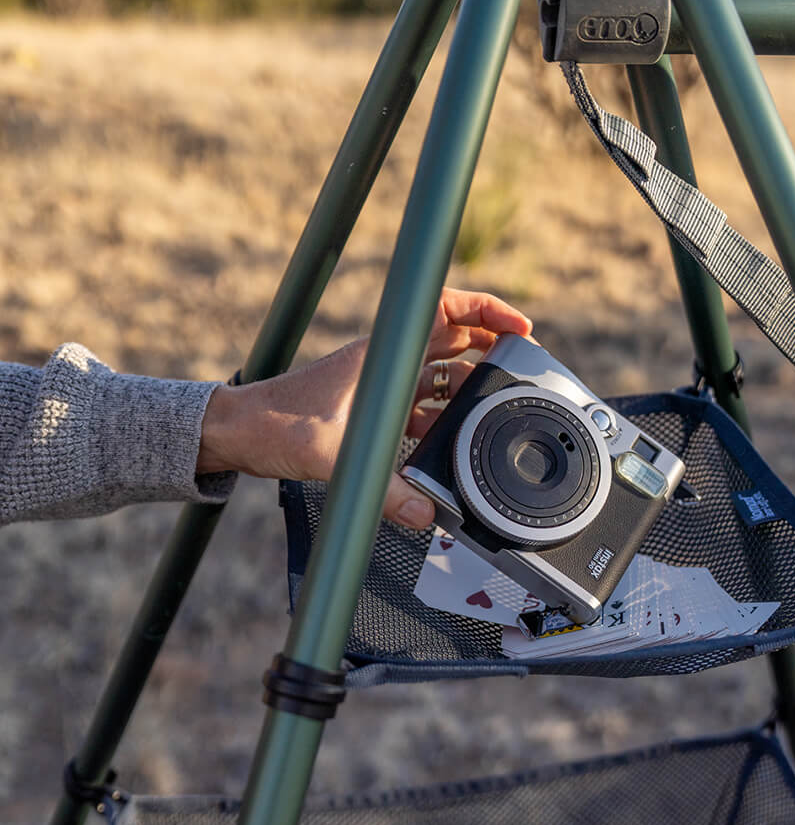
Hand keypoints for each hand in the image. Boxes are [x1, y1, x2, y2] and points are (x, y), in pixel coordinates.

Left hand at [197, 288, 531, 527]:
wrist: (241, 433)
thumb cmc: (277, 426)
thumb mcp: (338, 457)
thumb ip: (387, 492)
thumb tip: (428, 514)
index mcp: (383, 354)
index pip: (444, 310)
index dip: (487, 311)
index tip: (521, 327)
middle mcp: (387, 362)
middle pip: (453, 340)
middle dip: (491, 348)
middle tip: (525, 365)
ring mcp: (382, 383)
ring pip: (441, 374)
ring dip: (469, 386)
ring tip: (498, 404)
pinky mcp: (375, 407)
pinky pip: (422, 405)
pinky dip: (443, 416)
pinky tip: (455, 438)